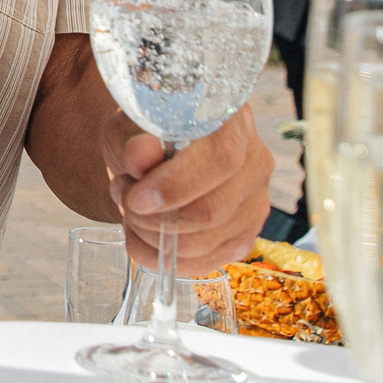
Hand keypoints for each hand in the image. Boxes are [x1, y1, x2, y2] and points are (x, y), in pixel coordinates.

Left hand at [101, 105, 273, 274]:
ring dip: (155, 238)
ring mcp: (255, 201)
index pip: (221, 160)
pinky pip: (206, 261)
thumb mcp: (130, 127)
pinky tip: (143, 236)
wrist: (152, 151)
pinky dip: (164, 258)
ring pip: (207, 242)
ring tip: (132, 213)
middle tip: (127, 203)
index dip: (177, 185)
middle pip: (214, 210)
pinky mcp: (244, 234)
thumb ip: (134, 140)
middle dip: (157, 219)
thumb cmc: (143, 133)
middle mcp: (255, 161)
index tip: (137, 199)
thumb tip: (140, 154)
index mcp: (232, 121)